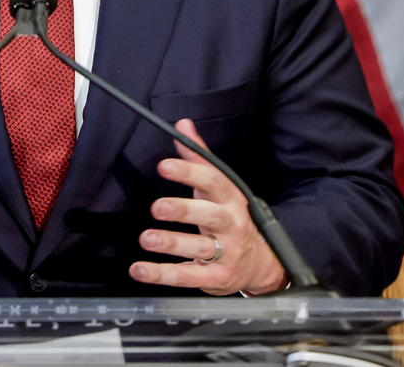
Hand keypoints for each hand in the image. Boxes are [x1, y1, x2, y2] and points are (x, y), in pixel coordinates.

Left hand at [129, 118, 286, 294]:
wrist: (263, 262)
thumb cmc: (231, 217)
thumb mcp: (220, 186)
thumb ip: (199, 156)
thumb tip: (183, 124)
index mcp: (230, 198)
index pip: (212, 181)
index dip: (189, 172)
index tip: (165, 166)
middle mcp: (231, 224)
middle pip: (210, 215)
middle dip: (183, 210)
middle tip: (157, 207)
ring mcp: (226, 253)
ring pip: (200, 248)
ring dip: (172, 243)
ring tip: (147, 239)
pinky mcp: (216, 278)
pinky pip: (189, 276)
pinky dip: (163, 274)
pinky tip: (141, 269)